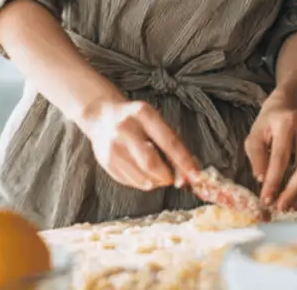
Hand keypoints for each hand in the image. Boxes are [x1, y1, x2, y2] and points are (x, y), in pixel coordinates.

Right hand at [78, 98, 198, 191]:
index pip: (168, 141)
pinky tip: (142, 173)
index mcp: (143, 113)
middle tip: (173, 178)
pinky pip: (130, 182)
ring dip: (156, 182)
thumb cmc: (135, 119)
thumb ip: (170, 142)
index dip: (184, 161)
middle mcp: (125, 128)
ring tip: (158, 175)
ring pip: (141, 177)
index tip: (196, 175)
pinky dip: (142, 182)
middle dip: (167, 176)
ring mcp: (113, 146)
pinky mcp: (105, 161)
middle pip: (151, 163)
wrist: (101, 115)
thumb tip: (188, 171)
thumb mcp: (153, 120)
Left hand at [244, 93, 296, 211]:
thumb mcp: (255, 135)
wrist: (289, 108)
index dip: (274, 181)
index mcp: (288, 123)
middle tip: (280, 207)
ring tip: (290, 207)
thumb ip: (257, 157)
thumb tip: (262, 180)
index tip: (265, 199)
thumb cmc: (269, 125)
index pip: (282, 157)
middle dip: (293, 192)